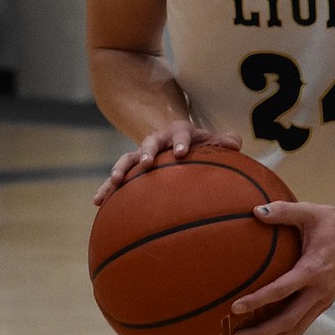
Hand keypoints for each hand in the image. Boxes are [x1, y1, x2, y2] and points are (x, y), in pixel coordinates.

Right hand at [94, 122, 240, 205]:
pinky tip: (98, 202)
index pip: (180, 133)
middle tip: (146, 163)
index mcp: (178, 132)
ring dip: (120, 169)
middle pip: (149, 142)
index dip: (181, 141)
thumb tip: (236, 143)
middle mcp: (157, 140)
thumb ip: (224, 142)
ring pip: (127, 159)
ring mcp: (141, 154)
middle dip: (147, 152)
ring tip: (114, 181)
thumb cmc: (199, 145)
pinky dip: (107, 188)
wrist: (175, 141)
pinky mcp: (131, 169)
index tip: (182, 152)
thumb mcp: (212, 141)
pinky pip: (117, 179)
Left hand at [230, 200, 334, 334]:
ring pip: (297, 328)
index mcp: (313, 269)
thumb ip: (282, 211)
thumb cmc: (333, 222)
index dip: (257, 300)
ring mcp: (324, 299)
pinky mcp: (325, 302)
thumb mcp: (309, 212)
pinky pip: (303, 324)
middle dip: (262, 333)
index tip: (235, 308)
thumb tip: (255, 211)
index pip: (281, 290)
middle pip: (288, 320)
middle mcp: (319, 290)